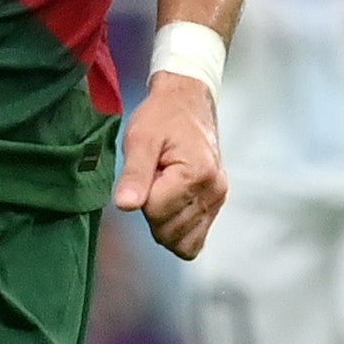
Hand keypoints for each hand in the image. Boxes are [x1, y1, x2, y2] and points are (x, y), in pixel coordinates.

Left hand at [114, 78, 227, 258]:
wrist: (187, 103)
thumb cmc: (162, 117)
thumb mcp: (140, 138)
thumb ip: (134, 174)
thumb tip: (126, 205)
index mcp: (195, 173)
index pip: (156, 212)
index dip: (141, 196)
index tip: (146, 172)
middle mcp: (213, 190)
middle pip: (169, 230)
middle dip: (152, 212)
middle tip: (153, 180)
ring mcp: (217, 199)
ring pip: (181, 240)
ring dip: (164, 222)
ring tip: (163, 189)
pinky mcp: (217, 203)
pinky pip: (195, 239)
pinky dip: (178, 231)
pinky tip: (171, 206)